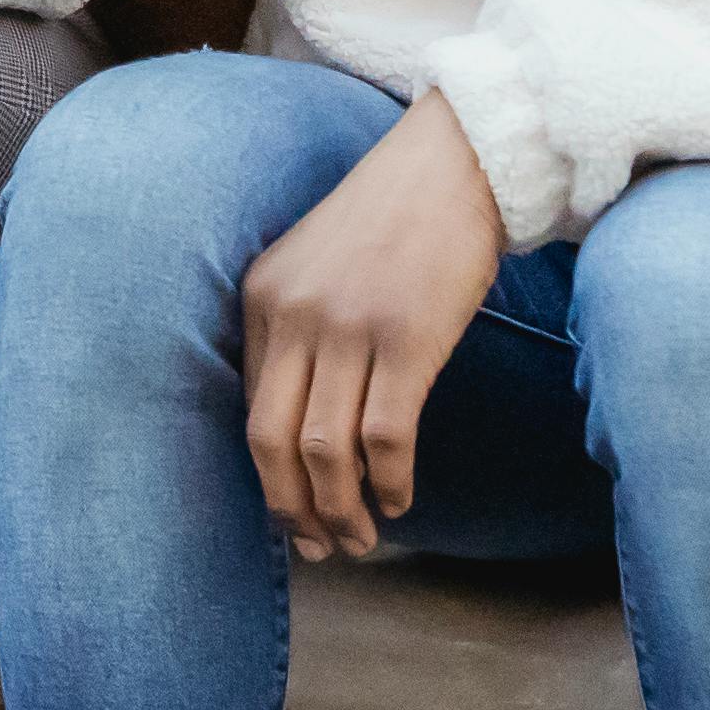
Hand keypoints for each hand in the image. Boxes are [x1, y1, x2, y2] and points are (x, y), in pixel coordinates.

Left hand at [235, 98, 504, 562]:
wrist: (460, 161)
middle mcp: (296, 314)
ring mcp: (350, 327)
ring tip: (362, 537)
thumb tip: (301, 426)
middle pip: (272, 442)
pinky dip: (389, 482)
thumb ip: (298, 328)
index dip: (267, 479)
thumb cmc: (397, 219)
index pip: (248, 411)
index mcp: (264, 297)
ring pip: (326, 451)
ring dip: (342, 509)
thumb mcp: (318, 263)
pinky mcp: (409, 339)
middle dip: (293, 509)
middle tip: (318, 548)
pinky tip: (400, 499)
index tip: (290, 516)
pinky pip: (385, 438)